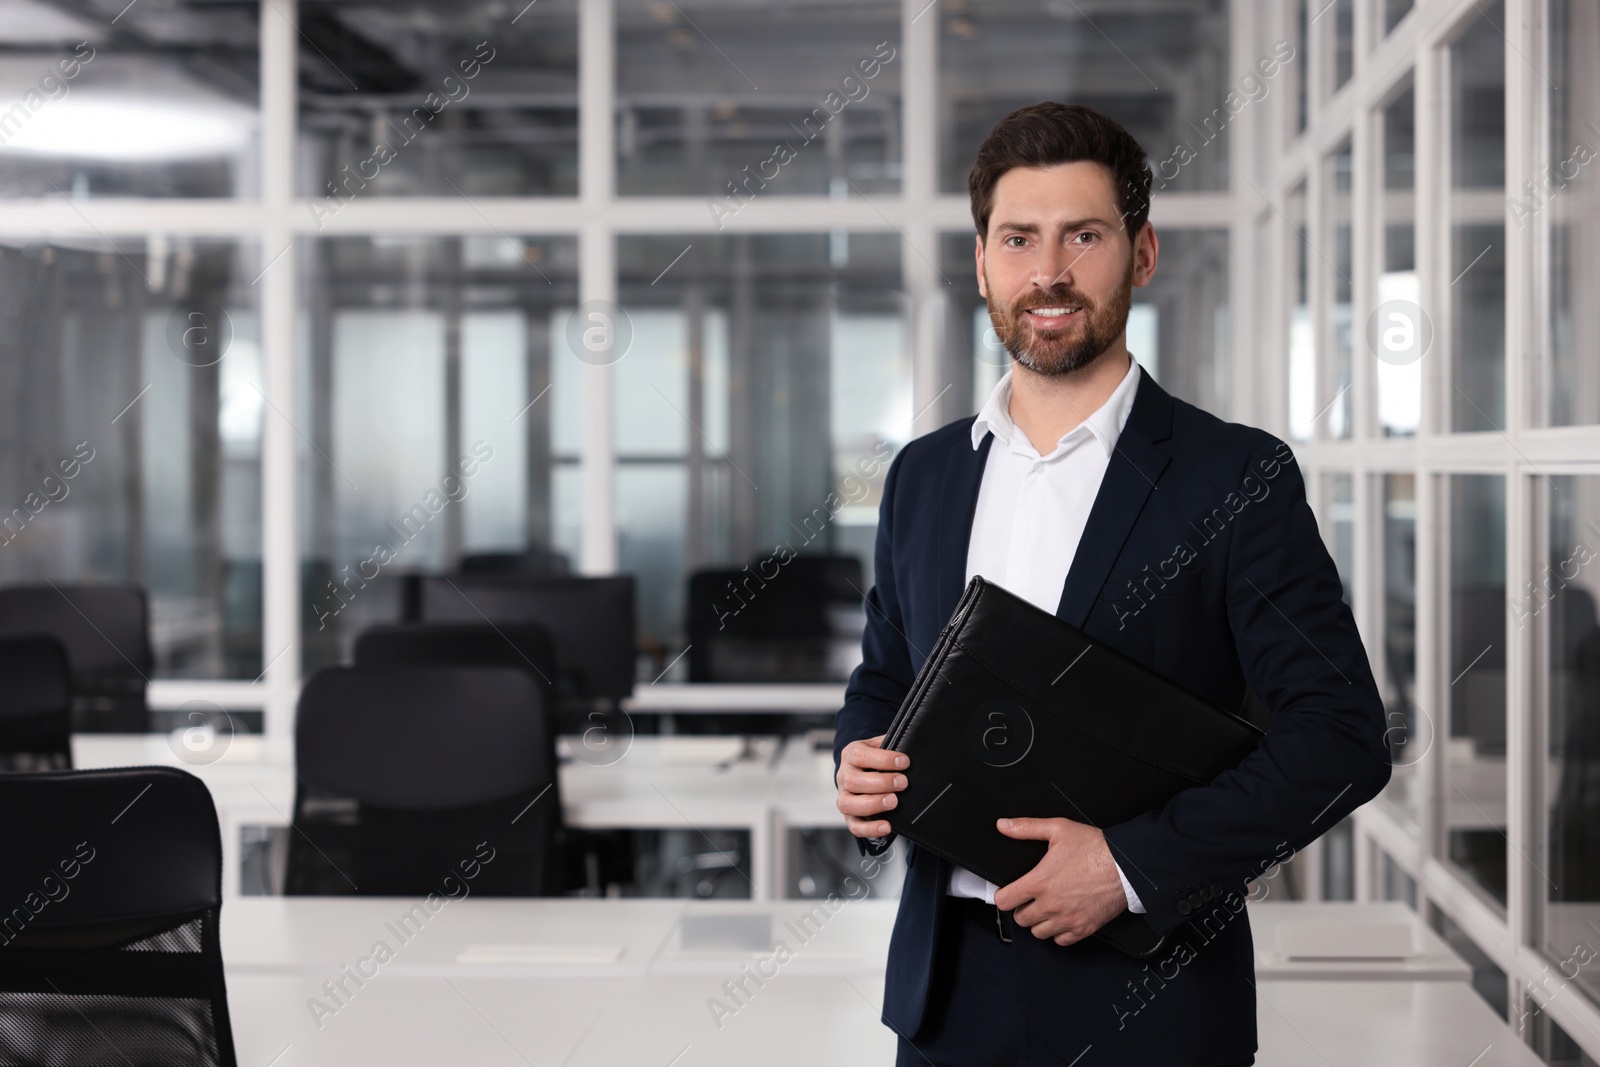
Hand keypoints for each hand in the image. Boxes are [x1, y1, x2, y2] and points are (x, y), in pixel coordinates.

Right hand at [835, 734, 908, 837]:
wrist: (862, 771)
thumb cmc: (875, 758)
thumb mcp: (880, 745)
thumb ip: (890, 743)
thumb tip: (911, 743)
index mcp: (851, 754)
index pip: (860, 756)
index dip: (883, 759)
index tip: (904, 762)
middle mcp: (844, 776)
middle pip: (853, 781)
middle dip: (880, 783)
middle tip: (902, 783)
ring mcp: (844, 797)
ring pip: (848, 804)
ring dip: (873, 804)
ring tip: (894, 802)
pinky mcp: (849, 816)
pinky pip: (854, 826)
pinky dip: (870, 829)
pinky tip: (887, 826)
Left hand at [992, 817, 1126, 945]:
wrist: (1127, 866)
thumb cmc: (1095, 848)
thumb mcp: (1058, 829)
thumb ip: (1027, 827)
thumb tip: (1004, 825)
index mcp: (1039, 882)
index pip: (1004, 902)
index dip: (1003, 895)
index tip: (1008, 892)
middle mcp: (1050, 905)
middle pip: (1020, 920)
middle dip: (1022, 908)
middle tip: (1031, 897)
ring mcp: (1067, 919)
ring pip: (1038, 933)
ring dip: (1038, 922)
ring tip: (1046, 908)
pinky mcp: (1083, 928)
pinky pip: (1060, 941)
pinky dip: (1058, 932)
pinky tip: (1062, 917)